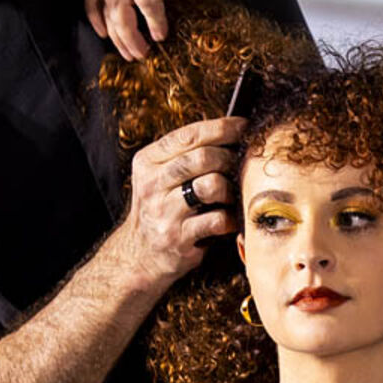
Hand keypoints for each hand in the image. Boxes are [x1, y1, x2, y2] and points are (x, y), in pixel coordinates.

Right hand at [110, 115, 248, 287]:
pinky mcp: (178, 238)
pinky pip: (218, 220)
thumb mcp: (159, 175)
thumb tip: (231, 131)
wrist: (139, 255)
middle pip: (203, 157)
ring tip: (232, 194)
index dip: (223, 128)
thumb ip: (185, 154)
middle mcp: (152, 184)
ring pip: (212, 185)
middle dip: (230, 157)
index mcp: (148, 161)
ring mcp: (164, 212)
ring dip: (231, 188)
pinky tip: (230, 218)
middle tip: (242, 163)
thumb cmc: (160, 208)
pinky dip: (231, 218)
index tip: (244, 127)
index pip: (189, 135)